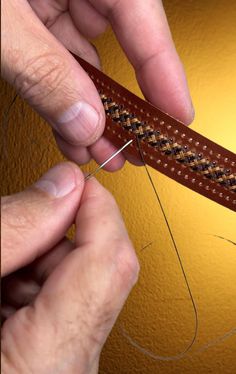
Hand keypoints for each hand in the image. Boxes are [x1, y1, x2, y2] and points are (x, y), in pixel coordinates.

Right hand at [1, 162, 138, 372]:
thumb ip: (16, 226)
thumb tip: (64, 185)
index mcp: (47, 360)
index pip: (110, 264)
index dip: (100, 212)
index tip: (82, 184)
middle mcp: (67, 368)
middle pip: (98, 271)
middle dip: (57, 238)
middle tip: (18, 232)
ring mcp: (63, 364)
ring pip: (80, 282)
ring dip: (40, 259)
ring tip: (2, 268)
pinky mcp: (54, 357)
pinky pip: (62, 301)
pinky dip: (33, 279)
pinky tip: (4, 286)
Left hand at [2, 0, 193, 169]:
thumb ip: (43, 69)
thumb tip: (82, 121)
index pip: (143, 19)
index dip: (165, 74)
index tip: (176, 116)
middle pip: (117, 47)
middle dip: (124, 105)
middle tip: (136, 145)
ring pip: (84, 62)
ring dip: (90, 112)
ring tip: (99, 150)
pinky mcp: (28, 18)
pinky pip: (56, 62)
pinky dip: (62, 98)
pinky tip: (68, 129)